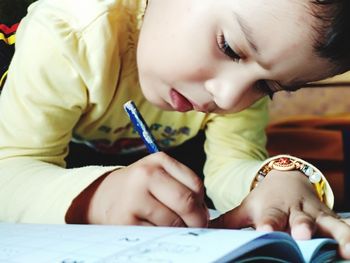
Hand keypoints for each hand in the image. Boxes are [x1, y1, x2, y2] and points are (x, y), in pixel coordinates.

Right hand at [69, 152, 207, 226]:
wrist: (103, 197)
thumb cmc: (139, 188)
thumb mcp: (160, 176)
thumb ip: (183, 188)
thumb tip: (204, 215)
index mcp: (158, 160)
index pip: (195, 184)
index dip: (202, 203)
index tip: (200, 213)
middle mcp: (145, 175)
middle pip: (186, 202)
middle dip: (197, 220)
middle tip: (196, 227)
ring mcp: (133, 197)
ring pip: (174, 222)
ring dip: (178, 229)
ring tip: (168, 225)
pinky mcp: (125, 221)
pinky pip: (158, 234)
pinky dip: (162, 235)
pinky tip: (154, 228)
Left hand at [209, 170, 349, 258]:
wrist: (287, 180)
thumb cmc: (265, 201)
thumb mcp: (246, 208)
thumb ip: (226, 222)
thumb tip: (200, 231)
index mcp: (272, 210)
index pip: (269, 218)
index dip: (268, 224)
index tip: (265, 231)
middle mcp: (295, 212)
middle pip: (300, 221)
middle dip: (302, 228)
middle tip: (302, 235)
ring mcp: (316, 215)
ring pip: (328, 224)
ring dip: (336, 234)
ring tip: (344, 248)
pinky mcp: (331, 218)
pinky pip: (345, 227)